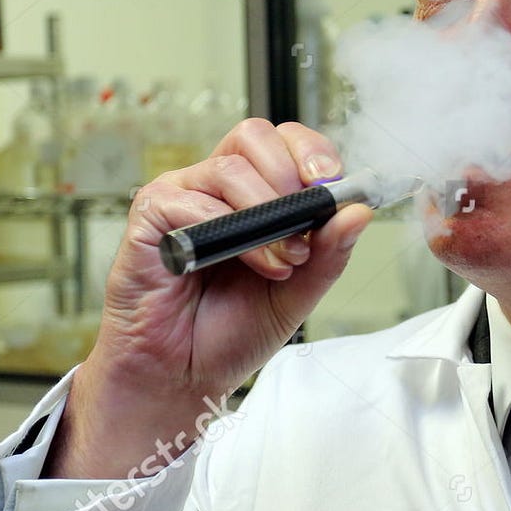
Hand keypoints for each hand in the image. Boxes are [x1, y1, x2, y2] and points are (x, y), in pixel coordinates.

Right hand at [46, 119, 371, 478]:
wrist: (183, 375)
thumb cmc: (229, 332)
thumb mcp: (298, 293)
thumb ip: (329, 253)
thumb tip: (360, 211)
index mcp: (253, 194)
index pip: (285, 142)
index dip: (312, 153)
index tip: (334, 185)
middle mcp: (215, 187)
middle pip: (253, 134)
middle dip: (289, 170)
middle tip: (307, 214)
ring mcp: (181, 197)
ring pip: (229, 168)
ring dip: (268, 213)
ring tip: (285, 260)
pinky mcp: (150, 216)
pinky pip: (192, 202)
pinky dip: (233, 233)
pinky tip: (256, 265)